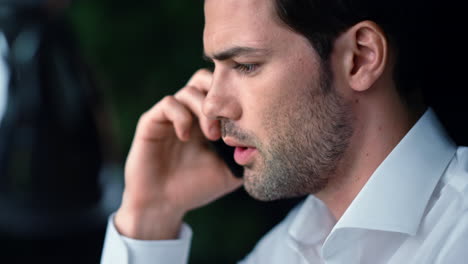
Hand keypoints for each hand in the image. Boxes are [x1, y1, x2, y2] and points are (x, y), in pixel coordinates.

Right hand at [115, 69, 242, 239]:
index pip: (223, 91)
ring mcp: (171, 116)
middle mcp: (190, 112)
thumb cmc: (196, 188)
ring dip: (205, 109)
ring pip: (190, 89)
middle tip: (232, 118)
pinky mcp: (152, 121)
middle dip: (221, 96)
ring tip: (212, 135)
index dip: (237, 97)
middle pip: (207, 79)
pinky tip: (186, 137)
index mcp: (209, 120)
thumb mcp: (230, 172)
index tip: (248, 119)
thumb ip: (246, 155)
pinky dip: (181, 116)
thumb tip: (269, 141)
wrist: (162, 204)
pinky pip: (169, 103)